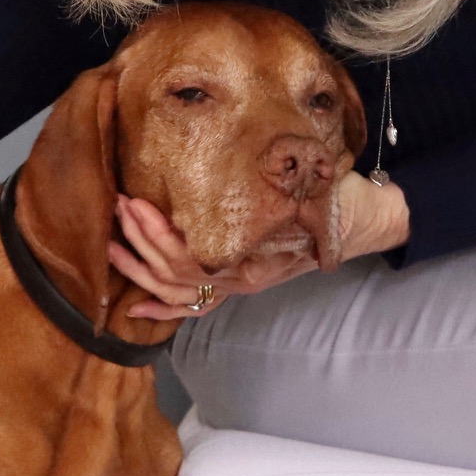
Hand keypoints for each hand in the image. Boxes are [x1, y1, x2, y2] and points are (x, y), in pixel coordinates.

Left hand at [107, 173, 407, 319]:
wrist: (364, 220)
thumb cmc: (338, 202)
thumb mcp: (313, 193)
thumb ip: (286, 187)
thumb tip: (268, 166)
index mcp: (253, 263)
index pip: (190, 260)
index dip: (156, 236)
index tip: (135, 203)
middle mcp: (240, 280)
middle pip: (174, 276)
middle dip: (139, 242)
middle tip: (119, 205)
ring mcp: (238, 284)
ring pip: (176, 292)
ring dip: (139, 270)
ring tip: (112, 240)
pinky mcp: (236, 280)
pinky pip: (193, 303)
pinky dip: (161, 308)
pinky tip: (134, 307)